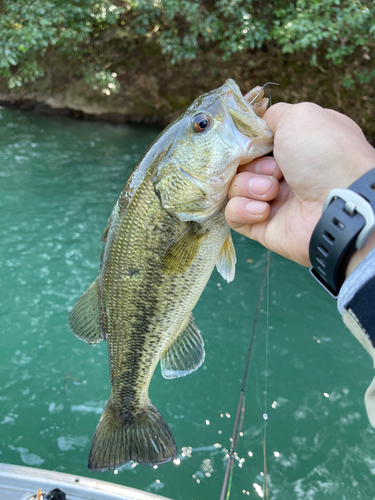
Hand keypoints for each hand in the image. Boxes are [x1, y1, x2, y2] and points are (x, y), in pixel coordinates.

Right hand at [225, 102, 374, 269]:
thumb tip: (256, 124)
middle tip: (275, 171)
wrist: (337, 205)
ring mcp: (273, 200)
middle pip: (242, 164)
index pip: (255, 141)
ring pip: (235, 187)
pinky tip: (264, 211)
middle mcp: (285, 173)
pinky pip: (233, 214)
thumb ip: (273, 115)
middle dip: (252, 165)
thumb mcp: (301, 116)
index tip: (251, 142)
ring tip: (273, 192)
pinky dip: (243, 209)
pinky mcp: (262, 226)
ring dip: (249, 186)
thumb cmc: (324, 156)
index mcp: (295, 147)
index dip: (248, 141)